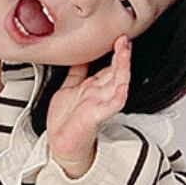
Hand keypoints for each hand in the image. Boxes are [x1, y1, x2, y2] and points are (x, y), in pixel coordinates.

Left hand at [47, 34, 131, 166]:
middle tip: (124, 40)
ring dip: (122, 69)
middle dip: (121, 56)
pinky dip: (118, 97)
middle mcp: (99, 95)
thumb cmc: (64, 122)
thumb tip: (80, 57)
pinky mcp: (95, 117)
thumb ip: (76, 73)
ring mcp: (99, 105)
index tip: (119, 39)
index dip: (115, 53)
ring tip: (125, 54)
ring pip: (117, 84)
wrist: (60, 145)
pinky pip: (110, 106)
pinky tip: (122, 87)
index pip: (109, 67)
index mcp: (93, 88)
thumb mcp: (68, 89)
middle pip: (116, 72)